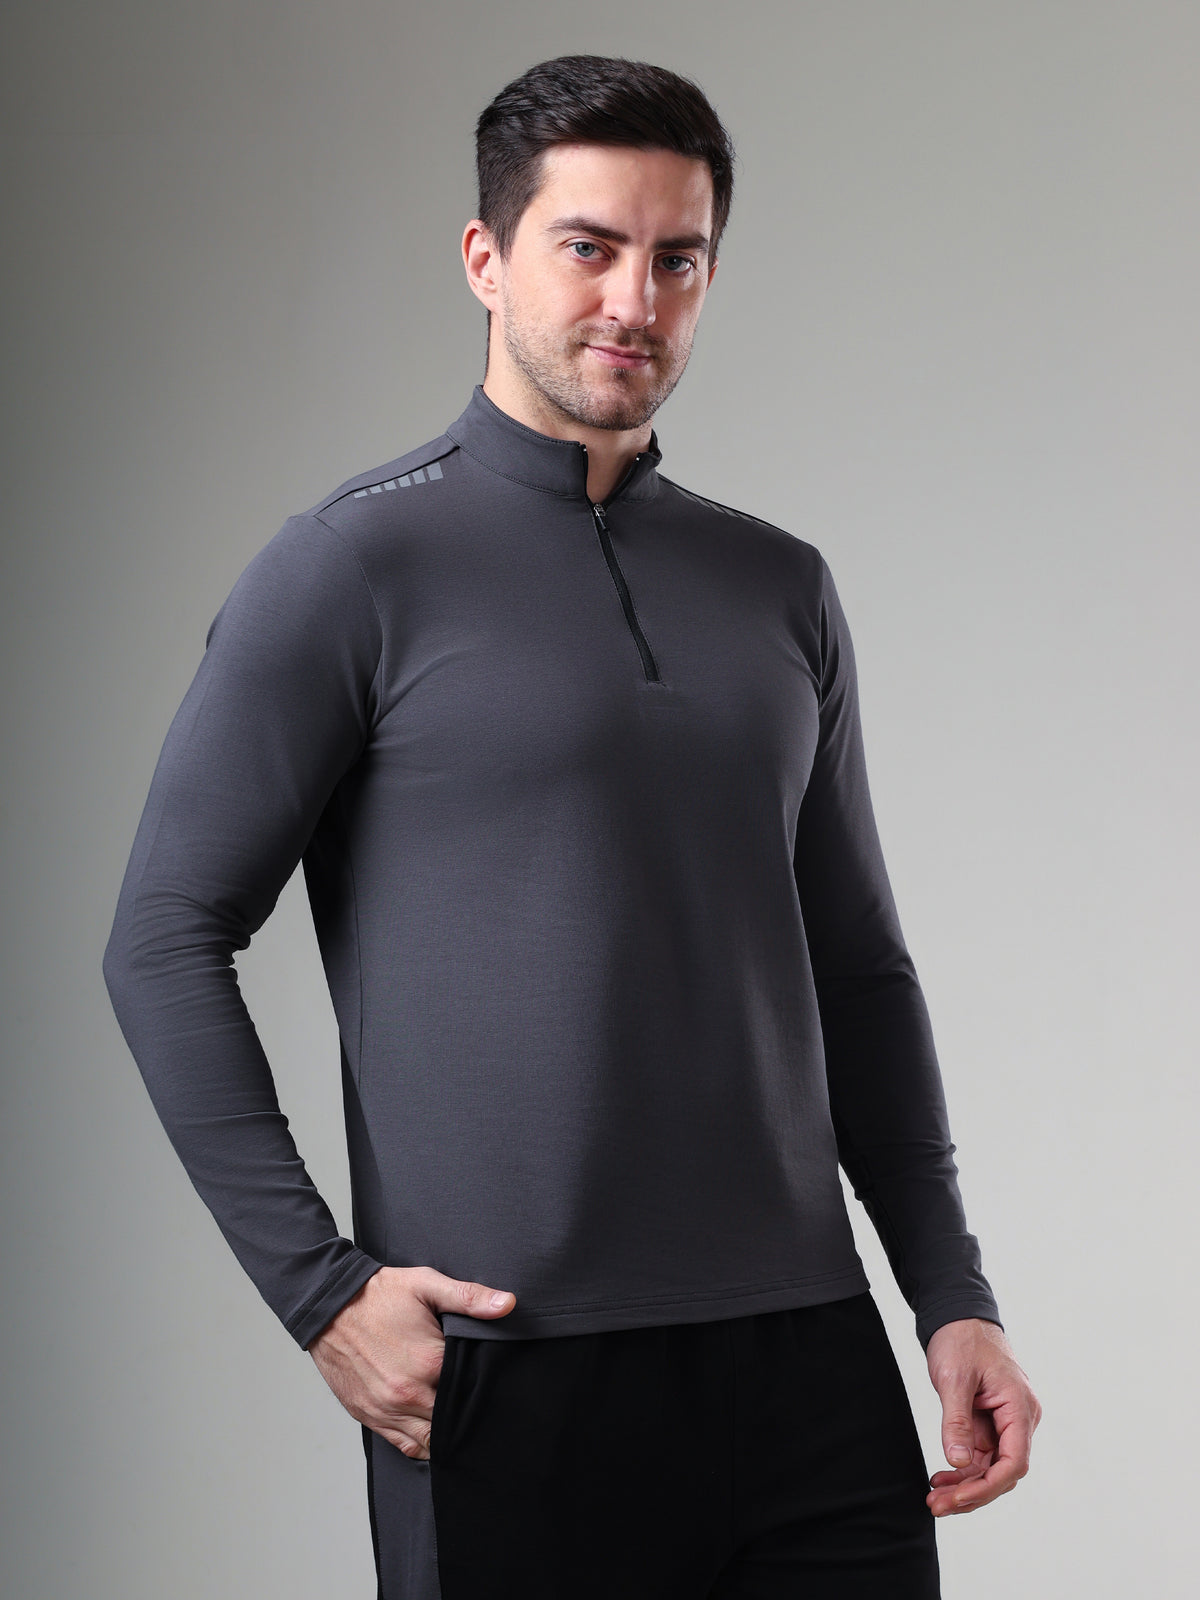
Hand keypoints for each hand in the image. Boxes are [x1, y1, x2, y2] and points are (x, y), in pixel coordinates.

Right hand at [307, 1265, 515, 1458]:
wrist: (329, 1306)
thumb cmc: (379, 1294)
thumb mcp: (426, 1285)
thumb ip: (469, 1297)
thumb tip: (508, 1304)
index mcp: (429, 1361)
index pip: (472, 1388)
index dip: (486, 1386)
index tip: (495, 1383)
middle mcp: (408, 1392)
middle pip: (454, 1420)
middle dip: (469, 1415)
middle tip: (484, 1409)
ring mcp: (387, 1409)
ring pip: (431, 1442)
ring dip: (447, 1436)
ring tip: (461, 1425)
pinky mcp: (369, 1416)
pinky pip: (404, 1445)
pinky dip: (422, 1445)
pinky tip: (435, 1435)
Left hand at [924, 1317, 1041, 1516]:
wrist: (958, 1315)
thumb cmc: (961, 1338)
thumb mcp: (954, 1378)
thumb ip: (957, 1420)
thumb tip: (957, 1462)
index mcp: (1020, 1406)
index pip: (1014, 1462)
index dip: (987, 1486)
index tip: (958, 1498)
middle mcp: (1021, 1418)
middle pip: (1003, 1471)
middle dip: (972, 1492)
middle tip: (936, 1506)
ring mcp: (1008, 1421)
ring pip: (992, 1466)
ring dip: (965, 1485)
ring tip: (934, 1497)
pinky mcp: (994, 1421)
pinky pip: (984, 1454)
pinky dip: (964, 1468)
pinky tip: (942, 1477)